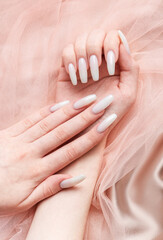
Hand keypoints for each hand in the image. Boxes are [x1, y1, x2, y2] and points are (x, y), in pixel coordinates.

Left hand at [0, 94, 116, 214]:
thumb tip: (75, 178)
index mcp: (37, 171)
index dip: (91, 137)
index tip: (106, 124)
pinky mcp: (9, 132)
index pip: (71, 151)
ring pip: (50, 122)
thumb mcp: (24, 202)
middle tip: (103, 103)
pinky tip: (61, 104)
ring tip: (87, 99)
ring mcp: (20, 140)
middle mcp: (31, 152)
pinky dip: (47, 111)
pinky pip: (31, 119)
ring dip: (70, 110)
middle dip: (86, 117)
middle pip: (64, 132)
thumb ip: (49, 189)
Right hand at [60, 29, 138, 129]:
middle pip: (95, 33)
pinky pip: (66, 52)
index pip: (113, 36)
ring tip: (85, 79)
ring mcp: (82, 63)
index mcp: (115, 63)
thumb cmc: (108, 113)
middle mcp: (99, 60)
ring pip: (79, 40)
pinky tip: (75, 79)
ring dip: (82, 57)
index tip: (111, 66)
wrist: (86, 128)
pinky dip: (70, 62)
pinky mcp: (67, 70)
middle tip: (95, 73)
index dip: (111, 45)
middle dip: (95, 50)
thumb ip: (131, 68)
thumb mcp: (128, 94)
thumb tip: (122, 43)